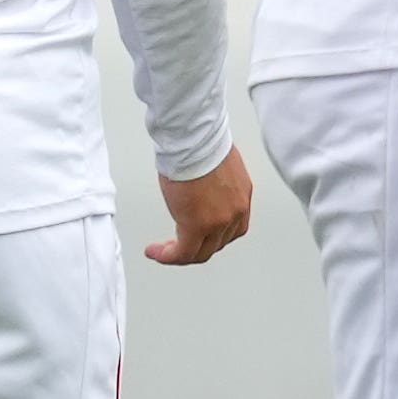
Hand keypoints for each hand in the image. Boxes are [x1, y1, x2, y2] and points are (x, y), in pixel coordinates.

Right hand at [147, 150, 254, 266]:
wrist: (194, 141)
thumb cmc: (201, 144)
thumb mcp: (217, 166)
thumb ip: (214, 184)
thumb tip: (201, 189)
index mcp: (241, 195)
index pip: (234, 228)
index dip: (215, 236)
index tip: (199, 235)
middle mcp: (235, 211)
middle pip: (217, 242)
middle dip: (196, 246)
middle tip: (176, 245)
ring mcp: (219, 221)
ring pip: (200, 251)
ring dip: (180, 254)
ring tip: (163, 251)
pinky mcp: (198, 226)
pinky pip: (183, 252)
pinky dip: (169, 256)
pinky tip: (156, 252)